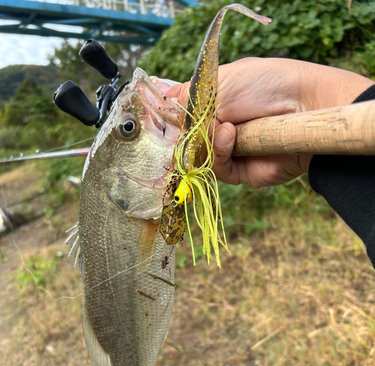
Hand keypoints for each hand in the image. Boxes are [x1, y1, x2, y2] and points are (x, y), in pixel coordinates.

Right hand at [165, 57, 372, 187]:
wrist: (303, 107)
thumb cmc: (266, 85)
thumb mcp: (221, 80)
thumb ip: (189, 96)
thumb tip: (164, 103)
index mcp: (214, 104)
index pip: (182, 117)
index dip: (170, 119)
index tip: (160, 117)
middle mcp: (219, 129)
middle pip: (185, 141)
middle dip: (186, 132)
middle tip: (191, 122)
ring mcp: (228, 152)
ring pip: (197, 157)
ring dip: (205, 140)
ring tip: (222, 124)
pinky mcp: (239, 172)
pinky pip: (215, 169)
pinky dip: (217, 152)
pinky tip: (229, 135)